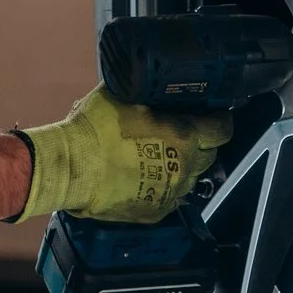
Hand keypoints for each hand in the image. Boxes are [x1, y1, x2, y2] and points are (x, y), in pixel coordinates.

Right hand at [17, 86, 233, 222]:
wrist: (71, 168)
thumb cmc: (94, 128)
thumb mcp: (123, 94)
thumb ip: (146, 90)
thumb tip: (151, 82)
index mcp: (183, 134)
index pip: (221, 129)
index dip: (219, 120)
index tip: (213, 116)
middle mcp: (184, 166)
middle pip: (209, 155)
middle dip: (201, 144)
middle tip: (183, 134)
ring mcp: (171, 192)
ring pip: (191, 179)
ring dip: (183, 167)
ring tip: (162, 157)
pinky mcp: (156, 211)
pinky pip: (171, 198)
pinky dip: (165, 187)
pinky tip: (148, 177)